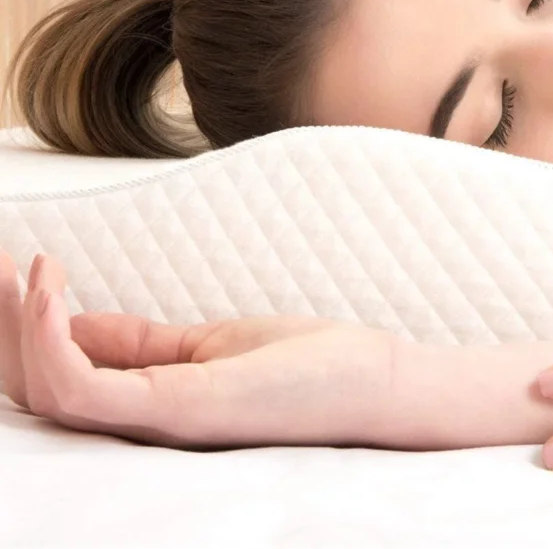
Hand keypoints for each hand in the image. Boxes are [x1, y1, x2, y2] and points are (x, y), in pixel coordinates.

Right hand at [0, 251, 395, 448]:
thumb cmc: (302, 366)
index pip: (55, 378)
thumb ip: (137, 343)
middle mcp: (140, 424)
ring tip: (15, 268)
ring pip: (45, 391)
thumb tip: (72, 321)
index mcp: (145, 407)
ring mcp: (157, 421)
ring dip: (16, 325)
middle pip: (34, 389)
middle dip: (1, 328)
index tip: (10, 269)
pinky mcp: (180, 410)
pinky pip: (84, 390)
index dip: (19, 327)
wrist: (374, 381)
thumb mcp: (205, 345)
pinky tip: (47, 288)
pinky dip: (50, 339)